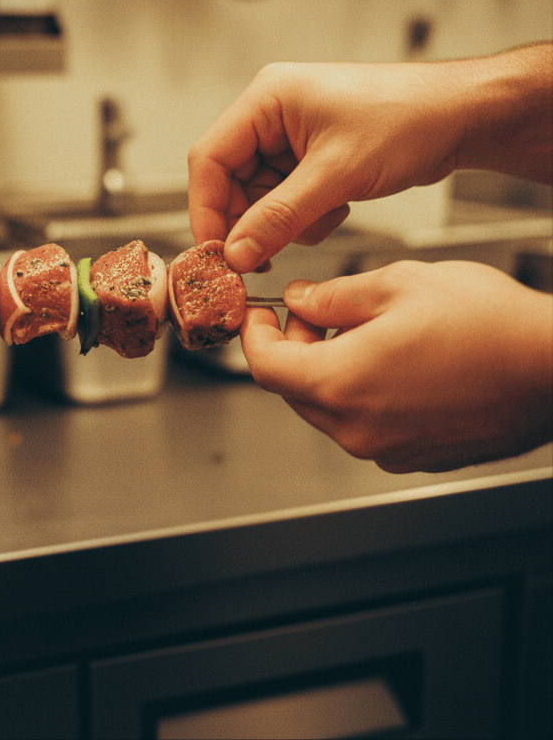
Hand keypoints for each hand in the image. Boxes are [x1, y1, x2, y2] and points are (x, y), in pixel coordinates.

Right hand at [187, 61, 468, 272]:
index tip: (217, 252)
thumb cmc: (409, 119)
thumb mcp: (337, 175)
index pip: (209, 158)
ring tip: (324, 219)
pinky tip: (338, 209)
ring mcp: (290, 136)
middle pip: (230, 181)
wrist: (463, 117)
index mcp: (266, 99)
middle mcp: (271, 114)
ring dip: (284, 221)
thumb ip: (280, 217)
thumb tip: (236, 253)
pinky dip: (305, 216)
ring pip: (259, 196)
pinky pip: (285, 199)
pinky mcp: (310, 157)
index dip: (206, 209)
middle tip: (260, 259)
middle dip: (250, 221)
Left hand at [240, 261, 552, 472]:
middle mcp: (357, 428)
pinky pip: (366, 424)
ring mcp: (387, 449)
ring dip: (328, 369)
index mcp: (341, 384)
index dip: (254, 334)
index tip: (260, 314)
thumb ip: (332, 296)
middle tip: (316, 311)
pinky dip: (361, 392)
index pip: (264, 366)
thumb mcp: (397, 285)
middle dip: (294, 348)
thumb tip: (300, 300)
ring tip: (364, 329)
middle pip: (293, 389)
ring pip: (329, 408)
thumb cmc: (488, 326)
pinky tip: (392, 360)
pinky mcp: (416, 456)